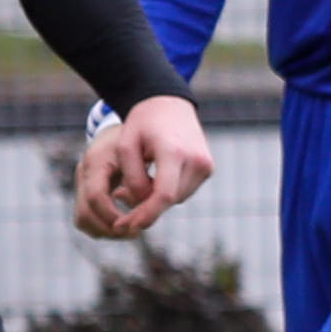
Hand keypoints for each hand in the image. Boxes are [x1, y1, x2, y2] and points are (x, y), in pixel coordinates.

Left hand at [74, 96, 215, 238]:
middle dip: (146, 207)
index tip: (127, 227)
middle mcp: (197, 160)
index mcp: (175, 152)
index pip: (164, 195)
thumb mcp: (126, 147)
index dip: (145, 215)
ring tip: (137, 185)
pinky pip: (185, 190)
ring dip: (158, 198)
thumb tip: (142, 205)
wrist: (168, 104)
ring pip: (178, 198)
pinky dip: (169, 190)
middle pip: (170, 199)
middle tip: (122, 207)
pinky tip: (155, 178)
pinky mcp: (208, 168)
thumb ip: (132, 178)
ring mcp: (206, 165)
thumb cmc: (142, 123)